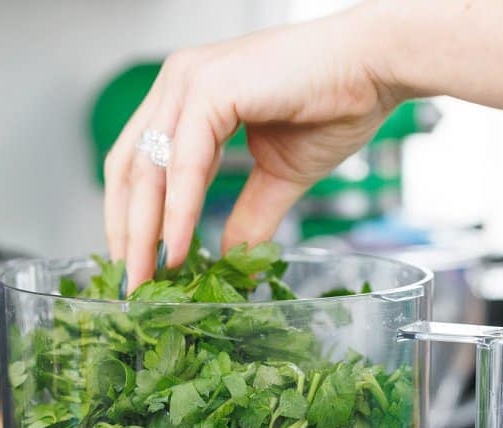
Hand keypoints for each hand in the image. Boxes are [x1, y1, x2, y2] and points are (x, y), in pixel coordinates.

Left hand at [104, 1, 407, 288]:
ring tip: (148, 276)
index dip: (128, 217)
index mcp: (187, 96)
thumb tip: (235, 264)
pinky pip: (185, 162)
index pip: (137, 163)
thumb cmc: (336, 104)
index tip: (135, 264)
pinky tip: (180, 249)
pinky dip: (179, 211)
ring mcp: (190, 81)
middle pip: (128, 168)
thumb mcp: (280, 175)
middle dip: (125, 232)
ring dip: (144, 230)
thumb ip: (249, 217)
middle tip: (132, 283)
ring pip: (148, 168)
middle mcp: (179, 83)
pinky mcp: (211, 87)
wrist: (377, 69)